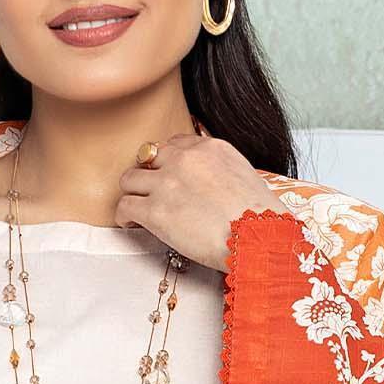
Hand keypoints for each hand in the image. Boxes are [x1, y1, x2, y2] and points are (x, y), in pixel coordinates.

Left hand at [111, 129, 279, 271]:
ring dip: (131, 193)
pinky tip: (131, 224)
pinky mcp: (155, 211)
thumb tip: (214, 184)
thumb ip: (222, 171)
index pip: (175, 144)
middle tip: (149, 193)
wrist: (257, 239)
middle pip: (148, 157)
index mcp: (209, 147)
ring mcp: (167, 183)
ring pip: (129, 179)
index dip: (167, 162)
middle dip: (147, 175)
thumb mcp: (245, 177)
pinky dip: (124, 216)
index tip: (167, 176)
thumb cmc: (260, 218)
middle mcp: (185, 159)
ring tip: (136, 210)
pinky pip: (124, 206)